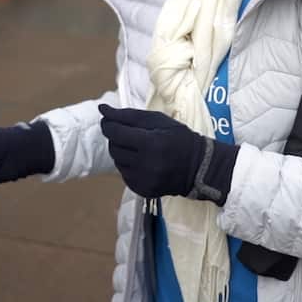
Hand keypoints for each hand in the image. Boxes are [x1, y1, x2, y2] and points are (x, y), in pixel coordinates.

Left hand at [98, 105, 236, 202]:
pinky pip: (124, 175)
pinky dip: (128, 166)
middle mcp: (146, 164)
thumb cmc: (178, 138)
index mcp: (150, 143)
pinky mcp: (143, 191)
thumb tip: (102, 110)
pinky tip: (143, 162)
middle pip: (114, 148)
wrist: (199, 167)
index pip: (115, 132)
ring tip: (138, 149)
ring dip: (122, 152)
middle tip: (129, 134)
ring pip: (117, 162)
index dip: (108, 124)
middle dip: (116, 138)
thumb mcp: (157, 120)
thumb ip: (128, 115)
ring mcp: (144, 180)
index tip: (108, 120)